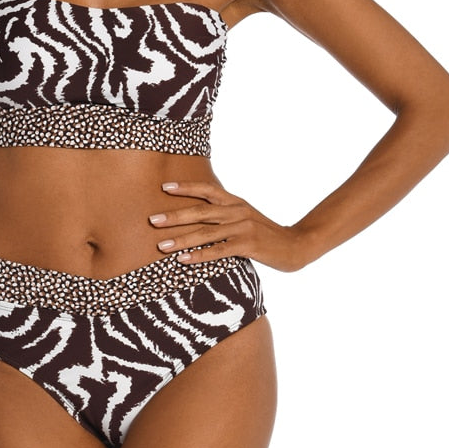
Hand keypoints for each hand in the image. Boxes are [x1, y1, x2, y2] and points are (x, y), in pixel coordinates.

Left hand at [148, 180, 310, 272]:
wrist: (296, 245)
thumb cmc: (266, 234)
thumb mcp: (246, 218)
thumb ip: (225, 215)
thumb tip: (198, 217)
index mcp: (235, 202)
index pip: (207, 190)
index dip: (186, 188)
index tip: (164, 187)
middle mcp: (237, 211)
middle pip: (200, 212)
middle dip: (174, 216)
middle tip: (152, 220)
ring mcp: (243, 227)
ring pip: (205, 232)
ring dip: (181, 239)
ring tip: (160, 245)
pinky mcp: (248, 245)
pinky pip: (218, 250)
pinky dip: (199, 255)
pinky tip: (183, 260)